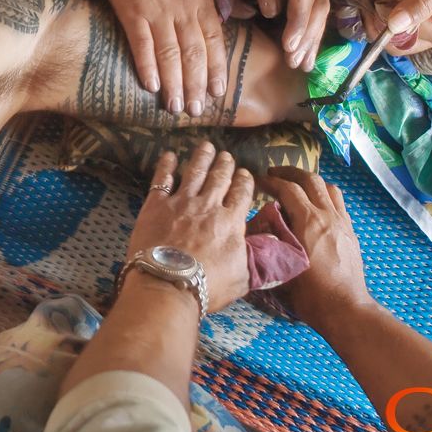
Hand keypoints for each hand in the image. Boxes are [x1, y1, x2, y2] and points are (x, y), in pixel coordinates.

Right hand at [97, 0, 227, 117]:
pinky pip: (142, 45)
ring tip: (176, 106)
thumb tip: (224, 18)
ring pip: (171, 55)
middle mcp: (183, 10)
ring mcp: (157, 13)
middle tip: (198, 110)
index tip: (219, 92)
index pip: (215, 41)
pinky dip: (148, 67)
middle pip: (194, 54)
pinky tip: (150, 86)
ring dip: (175, 84)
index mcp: (201, 0)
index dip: (217, 68)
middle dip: (197, 84)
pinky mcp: (132, 14)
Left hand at [127, 143, 252, 311]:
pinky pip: (162, 179)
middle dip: (224, 164)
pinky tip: (169, 155)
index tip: (245, 174)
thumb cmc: (207, 286)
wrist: (167, 284)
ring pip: (195, 172)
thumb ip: (257, 261)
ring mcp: (181, 202)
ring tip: (205, 146)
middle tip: (226, 155)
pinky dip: (166, 165)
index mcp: (231, 222)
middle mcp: (209, 206)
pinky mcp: (156, 205)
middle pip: (219, 178)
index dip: (244, 182)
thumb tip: (276, 252)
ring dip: (201, 157)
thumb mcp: (242, 278)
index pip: (242, 194)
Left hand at [236, 0, 329, 71]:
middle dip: (309, 38)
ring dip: (314, 38)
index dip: (299, 24)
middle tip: (299, 64)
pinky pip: (319, 4)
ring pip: (322, 8)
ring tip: (307, 64)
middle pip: (320, 7)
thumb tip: (273, 13)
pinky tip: (308, 45)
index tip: (289, 47)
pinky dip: (313, 26)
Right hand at [258, 168, 372, 328]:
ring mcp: (342, 223)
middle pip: (310, 180)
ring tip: (297, 186)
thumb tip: (260, 224)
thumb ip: (270, 240)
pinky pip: (338, 203)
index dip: (270, 181)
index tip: (258, 180)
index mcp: (308, 221)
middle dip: (290, 173)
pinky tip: (315, 207)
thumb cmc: (309, 293)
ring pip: (329, 188)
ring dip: (310, 182)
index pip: (288, 189)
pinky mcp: (350, 232)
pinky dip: (324, 196)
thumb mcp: (281, 266)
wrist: (344, 308)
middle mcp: (327, 216)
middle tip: (275, 174)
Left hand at [383, 0, 431, 55]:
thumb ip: (420, 4)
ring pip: (405, 23)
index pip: (399, 42)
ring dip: (394, 6)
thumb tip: (392, 25)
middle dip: (384, 16)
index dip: (379, 27)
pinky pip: (415, 12)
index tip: (370, 4)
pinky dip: (405, 0)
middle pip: (399, 36)